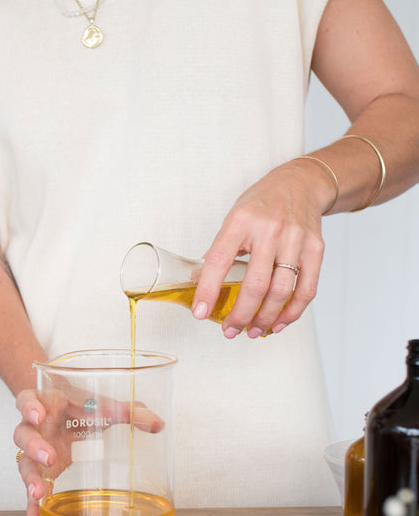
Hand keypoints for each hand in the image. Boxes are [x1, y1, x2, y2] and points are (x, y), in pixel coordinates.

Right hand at [14, 386, 163, 515]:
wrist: (61, 407)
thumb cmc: (79, 404)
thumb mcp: (101, 404)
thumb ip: (129, 411)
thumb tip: (158, 424)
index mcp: (44, 403)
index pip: (27, 400)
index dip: (30, 407)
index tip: (38, 415)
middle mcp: (32, 427)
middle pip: (23, 434)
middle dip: (35, 446)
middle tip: (49, 457)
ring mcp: (32, 451)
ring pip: (23, 462)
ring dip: (30, 478)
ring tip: (38, 494)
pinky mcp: (38, 472)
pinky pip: (30, 491)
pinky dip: (31, 509)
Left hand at [191, 159, 332, 337]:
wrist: (301, 183)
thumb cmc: (262, 204)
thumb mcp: (233, 218)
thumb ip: (220, 250)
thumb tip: (199, 284)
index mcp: (241, 221)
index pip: (219, 260)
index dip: (207, 290)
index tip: (200, 313)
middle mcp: (270, 230)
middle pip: (255, 285)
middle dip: (240, 315)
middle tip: (230, 331)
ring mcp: (295, 240)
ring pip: (281, 292)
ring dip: (265, 319)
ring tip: (252, 331)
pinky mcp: (315, 249)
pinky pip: (306, 289)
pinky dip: (292, 312)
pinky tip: (279, 323)